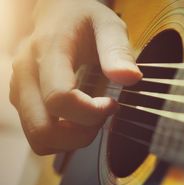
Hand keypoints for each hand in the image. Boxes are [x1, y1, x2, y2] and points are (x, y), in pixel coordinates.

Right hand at [10, 0, 141, 154]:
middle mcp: (26, 72)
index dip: (90, 113)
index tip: (111, 104)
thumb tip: (130, 78)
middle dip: (80, 135)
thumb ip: (118, 51)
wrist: (57, 13)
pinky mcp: (21, 99)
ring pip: (38, 138)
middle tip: (101, 116)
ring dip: (70, 139)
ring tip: (90, 119)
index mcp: (48, 50)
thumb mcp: (107, 25)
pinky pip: (37, 133)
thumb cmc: (83, 19)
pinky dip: (61, 136)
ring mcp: (19, 88)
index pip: (60, 98)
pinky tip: (77, 119)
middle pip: (43, 130)